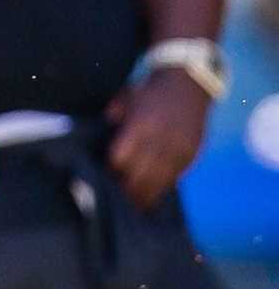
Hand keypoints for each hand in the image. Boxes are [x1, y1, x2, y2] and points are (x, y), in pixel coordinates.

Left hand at [105, 67, 210, 209]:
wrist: (189, 80)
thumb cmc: (149, 91)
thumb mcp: (125, 99)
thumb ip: (111, 119)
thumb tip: (96, 140)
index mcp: (141, 125)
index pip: (120, 159)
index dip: (110, 172)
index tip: (101, 180)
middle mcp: (162, 139)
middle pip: (139, 176)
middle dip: (125, 190)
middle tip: (113, 201)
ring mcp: (179, 148)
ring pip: (158, 182)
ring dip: (143, 196)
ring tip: (131, 207)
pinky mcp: (191, 153)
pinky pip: (175, 178)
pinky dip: (161, 188)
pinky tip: (150, 196)